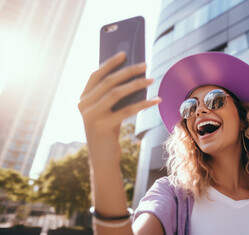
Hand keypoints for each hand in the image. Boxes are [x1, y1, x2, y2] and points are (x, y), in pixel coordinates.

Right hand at [78, 51, 160, 169]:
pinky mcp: (102, 126)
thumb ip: (114, 95)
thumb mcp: (108, 111)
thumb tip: (134, 75)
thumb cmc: (108, 131)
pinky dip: (143, 103)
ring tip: (152, 79)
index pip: (95, 75)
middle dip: (128, 71)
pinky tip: (156, 100)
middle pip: (108, 82)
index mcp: (82, 98)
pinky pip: (127, 110)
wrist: (102, 158)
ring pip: (117, 93)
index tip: (125, 53)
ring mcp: (91, 115)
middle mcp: (83, 105)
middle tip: (145, 64)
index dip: (110, 63)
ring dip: (137, 84)